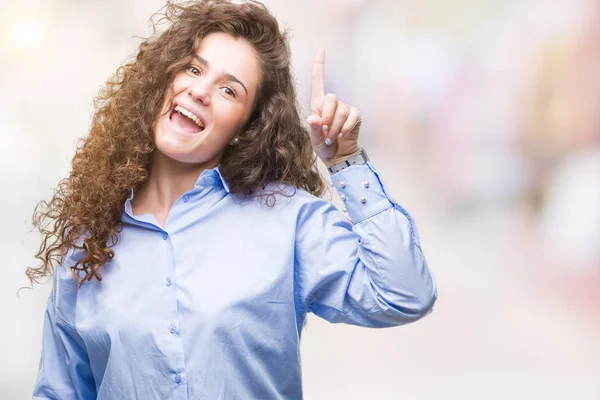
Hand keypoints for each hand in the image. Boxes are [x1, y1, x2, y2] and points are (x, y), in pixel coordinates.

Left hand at [307, 47, 361, 167]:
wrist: (339, 156)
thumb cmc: (323, 147)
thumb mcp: (314, 140)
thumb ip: (313, 130)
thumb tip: (313, 118)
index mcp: (318, 105)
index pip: (319, 81)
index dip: (320, 65)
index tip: (322, 49)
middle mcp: (332, 103)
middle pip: (330, 99)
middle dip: (327, 118)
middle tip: (326, 133)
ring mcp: (345, 108)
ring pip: (341, 111)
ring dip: (336, 128)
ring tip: (333, 138)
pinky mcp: (355, 115)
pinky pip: (352, 117)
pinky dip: (346, 128)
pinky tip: (342, 136)